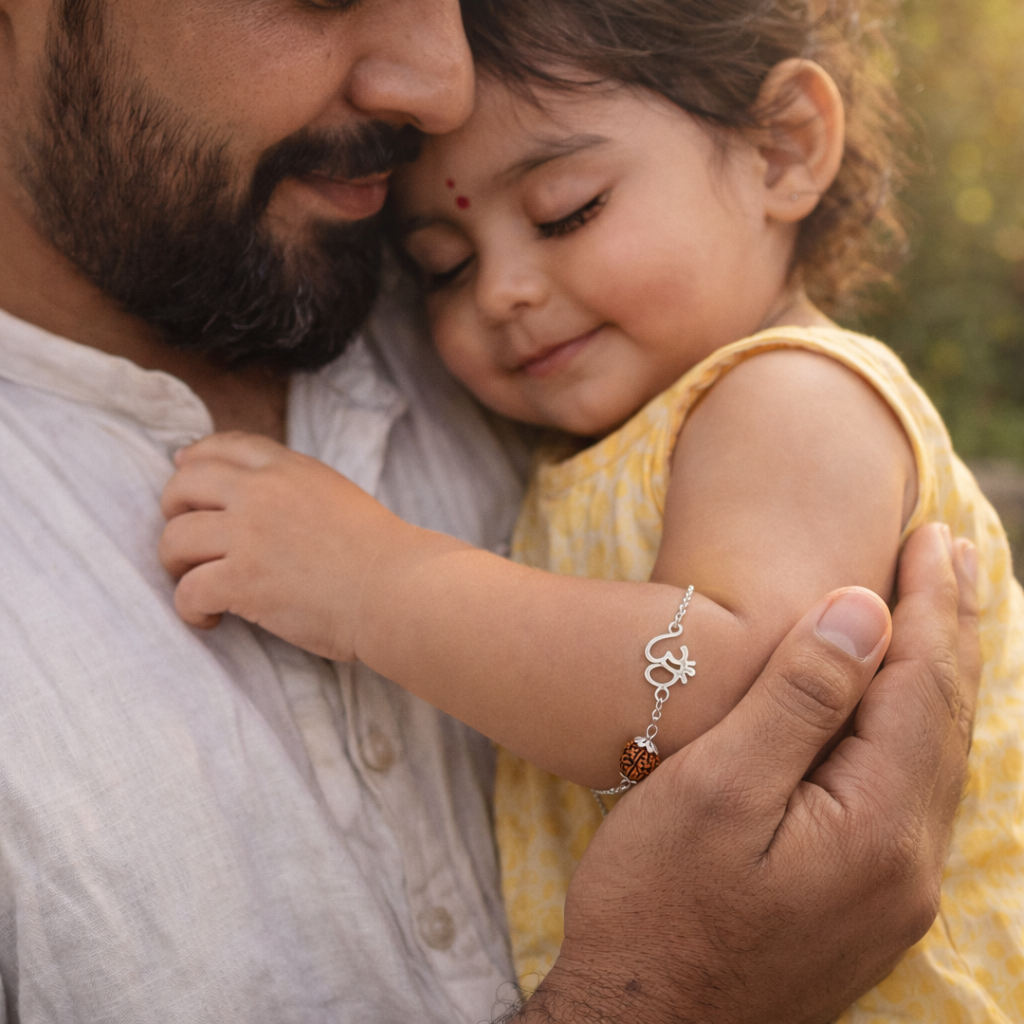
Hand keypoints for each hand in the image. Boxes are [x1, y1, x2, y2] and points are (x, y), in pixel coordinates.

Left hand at [159, 431, 404, 660]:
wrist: (397, 589)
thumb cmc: (380, 554)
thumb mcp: (336, 495)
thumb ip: (294, 486)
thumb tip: (252, 491)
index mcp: (288, 469)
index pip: (223, 446)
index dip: (194, 461)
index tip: (185, 478)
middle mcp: (261, 493)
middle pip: (182, 485)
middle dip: (173, 513)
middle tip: (188, 543)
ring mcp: (248, 534)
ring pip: (174, 539)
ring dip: (176, 565)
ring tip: (198, 584)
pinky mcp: (242, 579)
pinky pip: (186, 590)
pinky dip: (190, 610)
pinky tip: (212, 619)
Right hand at [521, 523, 979, 1023]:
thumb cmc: (657, 903)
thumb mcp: (717, 787)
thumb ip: (799, 699)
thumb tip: (867, 611)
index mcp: (877, 826)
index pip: (920, 687)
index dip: (928, 605)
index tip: (930, 536)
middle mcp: (908, 862)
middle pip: (943, 718)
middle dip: (951, 627)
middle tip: (952, 552)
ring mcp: (892, 890)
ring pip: (935, 755)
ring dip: (938, 674)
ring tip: (944, 612)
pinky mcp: (867, 903)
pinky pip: (914, 790)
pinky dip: (916, 726)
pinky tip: (906, 710)